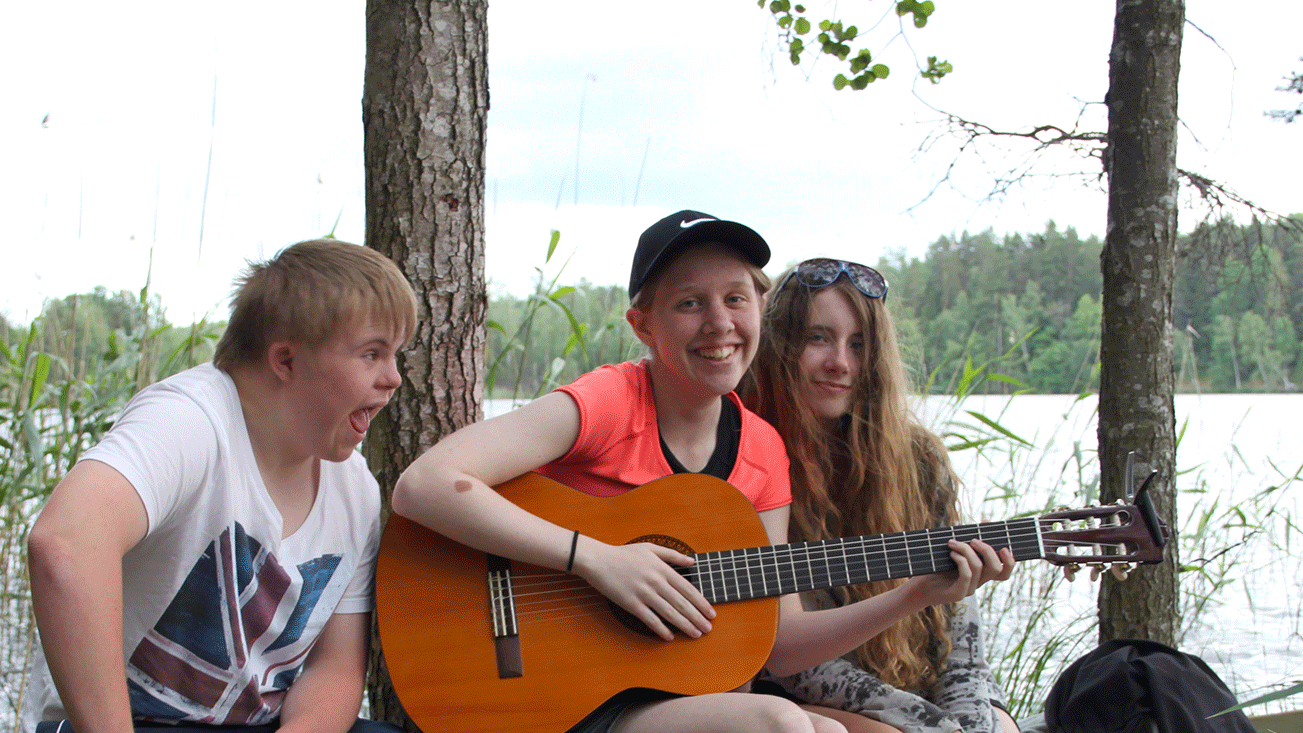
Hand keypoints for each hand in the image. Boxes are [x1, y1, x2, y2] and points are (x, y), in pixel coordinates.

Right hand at [573, 538, 715, 640]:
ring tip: (696, 634)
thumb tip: (693, 561)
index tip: (711, 613)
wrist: (599, 560)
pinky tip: (670, 636)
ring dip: (685, 625)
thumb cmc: (624, 554)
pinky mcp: (631, 603)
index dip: (701, 602)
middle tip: (708, 629)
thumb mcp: (651, 548)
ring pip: (669, 612)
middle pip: (682, 603)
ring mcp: (643, 593)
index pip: (688, 589)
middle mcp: (656, 582)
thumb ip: (673, 555)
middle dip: (697, 618)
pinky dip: (661, 628)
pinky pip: (649, 619)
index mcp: (662, 569)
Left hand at [905, 539, 1014, 606]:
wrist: (919, 585)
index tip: (1004, 547)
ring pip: (979, 568)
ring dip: (967, 550)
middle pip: (997, 568)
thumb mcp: (955, 550)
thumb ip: (971, 539)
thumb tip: (986, 521)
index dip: (1010, 562)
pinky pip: (967, 575)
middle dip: (987, 550)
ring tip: (952, 543)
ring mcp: (969, 589)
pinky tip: (951, 553)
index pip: (1004, 573)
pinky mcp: (958, 593)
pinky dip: (961, 561)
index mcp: (981, 574)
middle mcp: (979, 583)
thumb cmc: (937, 566)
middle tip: (973, 540)